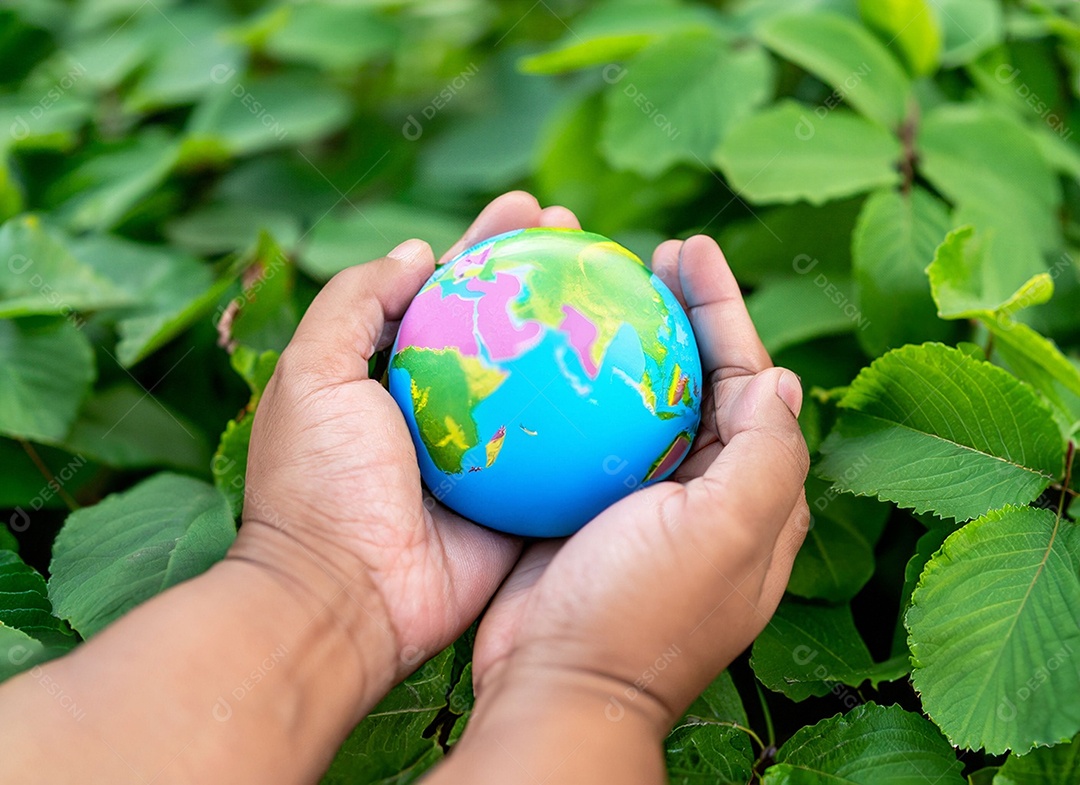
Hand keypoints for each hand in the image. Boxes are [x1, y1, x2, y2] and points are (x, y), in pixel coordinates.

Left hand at [230, 192, 582, 687]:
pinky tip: (640, 377)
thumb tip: (419, 251)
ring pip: (548, 382)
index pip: (451, 291)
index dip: (490, 244)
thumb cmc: (320, 483)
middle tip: (585, 234)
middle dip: (547, 275)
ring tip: (626, 284)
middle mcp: (449, 406)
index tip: (529, 210)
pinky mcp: (525, 500)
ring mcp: (492, 453)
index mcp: (396, 373)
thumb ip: (354, 302)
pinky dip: (606, 417)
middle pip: (509, 327)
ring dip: (583, 334)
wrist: (347, 601)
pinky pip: (574, 452)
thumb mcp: (312, 375)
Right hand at [469, 235, 809, 730]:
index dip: (726, 309)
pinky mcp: (586, 510)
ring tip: (603, 286)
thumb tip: (782, 379)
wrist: (558, 686)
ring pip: (641, 400)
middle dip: (684, 313)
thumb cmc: (645, 612)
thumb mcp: (726, 533)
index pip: (749, 379)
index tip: (692, 249)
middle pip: (699, 380)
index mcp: (752, 494)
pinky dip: (576, 389)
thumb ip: (766, 455)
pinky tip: (547, 354)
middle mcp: (705, 493)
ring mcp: (642, 501)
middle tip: (653, 254)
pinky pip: (586, 432)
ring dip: (629, 342)